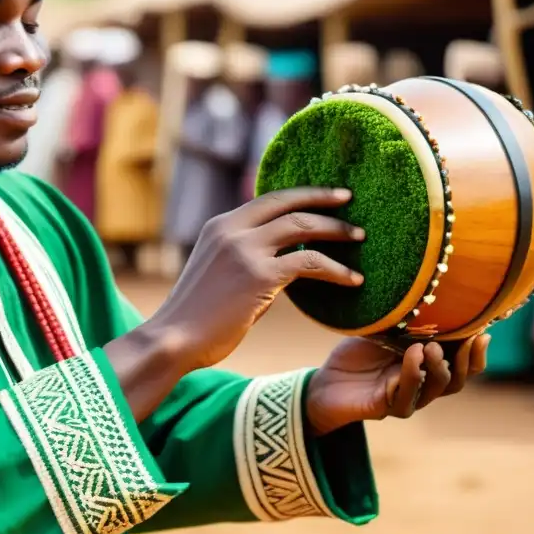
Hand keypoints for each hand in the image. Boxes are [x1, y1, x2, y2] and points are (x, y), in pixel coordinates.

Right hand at [146, 187, 364, 371]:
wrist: (174, 338)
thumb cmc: (196, 316)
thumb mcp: (216, 271)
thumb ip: (244, 257)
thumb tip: (282, 259)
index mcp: (220, 226)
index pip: (268, 199)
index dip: (301, 195)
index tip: (327, 196)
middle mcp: (232, 230)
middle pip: (289, 203)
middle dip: (324, 200)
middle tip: (350, 202)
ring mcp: (245, 250)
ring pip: (303, 226)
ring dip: (336, 230)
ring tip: (359, 236)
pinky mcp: (259, 275)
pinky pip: (310, 263)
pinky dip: (337, 269)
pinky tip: (354, 279)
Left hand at [304, 334, 490, 436]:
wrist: (325, 380)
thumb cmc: (355, 353)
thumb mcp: (383, 330)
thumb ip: (407, 321)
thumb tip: (430, 294)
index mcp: (426, 364)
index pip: (462, 363)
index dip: (477, 351)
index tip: (484, 330)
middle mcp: (422, 383)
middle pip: (458, 379)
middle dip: (467, 359)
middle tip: (467, 339)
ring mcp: (408, 397)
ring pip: (439, 388)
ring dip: (439, 365)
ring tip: (430, 346)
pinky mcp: (389, 408)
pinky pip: (409, 397)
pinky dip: (412, 373)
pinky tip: (411, 354)